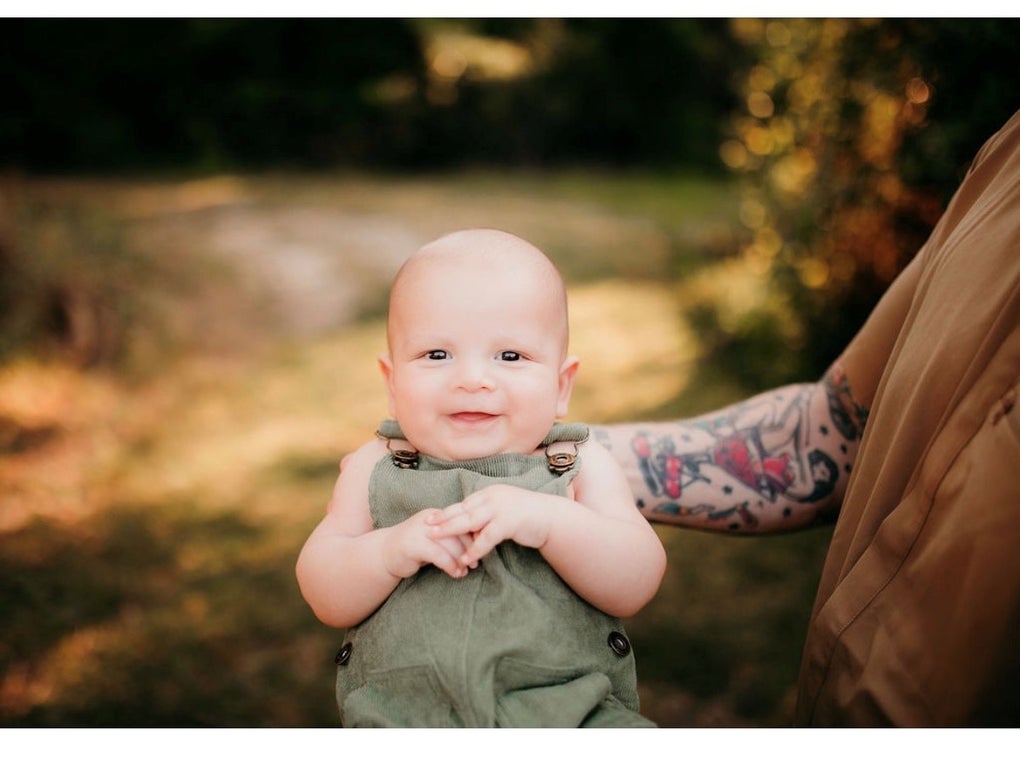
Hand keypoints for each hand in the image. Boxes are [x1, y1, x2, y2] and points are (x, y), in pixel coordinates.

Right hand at [382, 508, 475, 579]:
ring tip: (466, 571)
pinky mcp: (413, 544)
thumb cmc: (414, 550)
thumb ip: (450, 541)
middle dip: (469, 548)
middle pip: (457, 532)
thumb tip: (476, 548)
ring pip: (449, 543)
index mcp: (437, 516)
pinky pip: (438, 555)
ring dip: (460, 559)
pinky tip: (455, 574)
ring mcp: (420, 531)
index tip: (481, 550)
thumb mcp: (434, 541)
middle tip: (475, 563)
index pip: (461, 522)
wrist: (384, 554)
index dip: (473, 536)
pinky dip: (450, 565)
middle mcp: (429, 520)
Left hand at [427, 484, 554, 568]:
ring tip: (434, 537)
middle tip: (425, 524)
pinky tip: (465, 558)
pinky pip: (487, 537)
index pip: (464, 503)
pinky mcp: (509, 522)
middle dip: (442, 518)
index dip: (447, 511)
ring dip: (451, 530)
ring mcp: (501, 508)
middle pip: (462, 509)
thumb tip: (471, 527)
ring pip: (469, 520)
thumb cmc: (529, 516)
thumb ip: (488, 516)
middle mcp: (493, 497)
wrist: (553, 518)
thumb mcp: (504, 511)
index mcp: (490, 493)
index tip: (432, 517)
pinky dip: (475, 548)